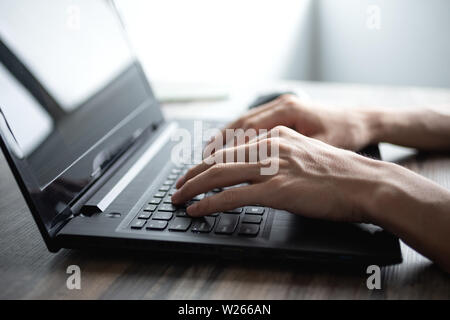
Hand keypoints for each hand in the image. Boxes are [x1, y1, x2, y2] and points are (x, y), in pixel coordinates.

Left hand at [173, 125, 382, 220]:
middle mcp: (271, 146)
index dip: (206, 161)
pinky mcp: (277, 189)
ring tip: (178, 198)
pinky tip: (197, 209)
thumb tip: (258, 170)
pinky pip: (233, 196)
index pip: (231, 147)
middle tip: (177, 186)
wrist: (366, 183)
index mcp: (276, 135)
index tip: (193, 172)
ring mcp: (273, 167)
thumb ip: (280, 156)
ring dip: (193, 188)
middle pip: (219, 158)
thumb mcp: (305, 154)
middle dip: (192, 174)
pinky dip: (210, 203)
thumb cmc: (340, 174)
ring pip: (220, 174)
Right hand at [204, 94, 373, 155]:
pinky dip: (239, 138)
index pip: (245, 132)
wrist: (365, 122)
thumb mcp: (320, 149)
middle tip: (197, 167)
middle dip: (216, 147)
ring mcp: (282, 108)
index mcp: (288, 112)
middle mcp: (282, 106)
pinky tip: (229, 150)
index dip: (224, 153)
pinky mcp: (285, 115)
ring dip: (224, 142)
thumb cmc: (347, 135)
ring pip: (244, 125)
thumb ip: (289, 159)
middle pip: (239, 126)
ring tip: (205, 159)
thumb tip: (260, 174)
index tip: (207, 169)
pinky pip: (254, 126)